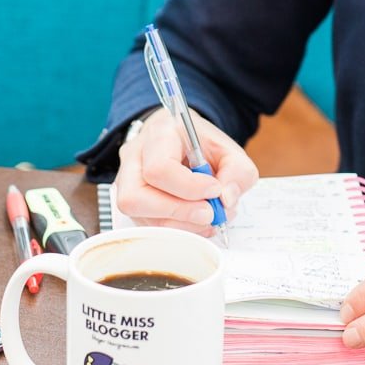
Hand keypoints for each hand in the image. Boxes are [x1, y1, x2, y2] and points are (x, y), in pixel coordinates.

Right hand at [113, 109, 258, 235]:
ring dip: (178, 224)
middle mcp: (134, 158)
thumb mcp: (229, 149)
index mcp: (159, 134)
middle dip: (178, 212)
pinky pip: (145, 224)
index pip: (160, 168)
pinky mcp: (131, 202)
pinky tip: (196, 223)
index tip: (215, 190)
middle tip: (210, 213)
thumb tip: (226, 200)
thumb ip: (237, 172)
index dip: (189, 187)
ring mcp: (126, 182)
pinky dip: (174, 229)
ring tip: (207, 218)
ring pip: (138, 215)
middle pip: (136, 197)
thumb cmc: (202, 145)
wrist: (182, 141)